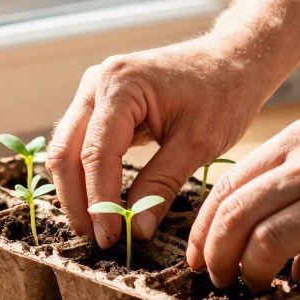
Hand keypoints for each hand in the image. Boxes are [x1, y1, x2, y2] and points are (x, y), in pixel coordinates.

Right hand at [47, 37, 276, 247]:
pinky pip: (79, 143)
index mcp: (120, 85)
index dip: (99, 201)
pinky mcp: (99, 104)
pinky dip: (85, 175)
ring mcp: (93, 91)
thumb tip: (137, 230)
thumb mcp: (198, 143)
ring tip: (97, 227)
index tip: (110, 238)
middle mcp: (96, 83)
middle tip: (96, 240)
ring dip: (76, 190)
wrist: (233, 59)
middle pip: (65, 151)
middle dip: (77, 200)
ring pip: (66, 149)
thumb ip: (162, 184)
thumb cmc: (223, 92)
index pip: (95, 153)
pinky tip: (100, 203)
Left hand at [187, 110, 299, 290]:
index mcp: (299, 140)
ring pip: (267, 244)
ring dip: (255, 274)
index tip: (197, 255)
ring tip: (259, 284)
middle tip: (219, 278)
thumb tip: (242, 215)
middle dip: (217, 256)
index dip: (203, 228)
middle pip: (237, 217)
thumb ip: (290, 169)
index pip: (228, 187)